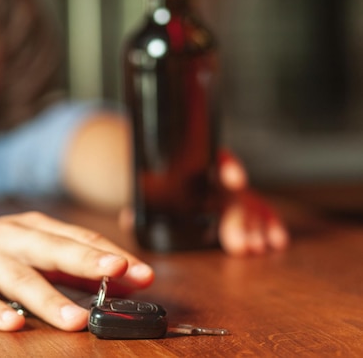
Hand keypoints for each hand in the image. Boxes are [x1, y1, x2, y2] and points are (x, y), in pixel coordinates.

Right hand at [0, 212, 153, 331]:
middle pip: (52, 248)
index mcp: (31, 228)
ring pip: (17, 276)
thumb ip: (70, 268)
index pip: (77, 239)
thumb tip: (123, 283)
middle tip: (120, 273)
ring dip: (48, 297)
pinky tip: (12, 324)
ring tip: (75, 318)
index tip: (143, 273)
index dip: (110, 255)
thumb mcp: (27, 253)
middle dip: (87, 261)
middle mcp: (8, 238)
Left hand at [119, 149, 288, 255]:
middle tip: (240, 245)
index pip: (214, 158)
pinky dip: (267, 224)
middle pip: (231, 192)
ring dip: (255, 225)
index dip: (227, 167)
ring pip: (248, 203)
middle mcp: (214, 176)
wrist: (160, 182)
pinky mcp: (238, 205)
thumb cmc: (153, 188)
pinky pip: (257, 211)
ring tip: (259, 247)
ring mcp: (228, 191)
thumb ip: (140, 207)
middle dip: (238, 219)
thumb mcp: (145, 194)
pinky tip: (277, 239)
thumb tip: (129, 218)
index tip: (234, 180)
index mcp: (193, 165)